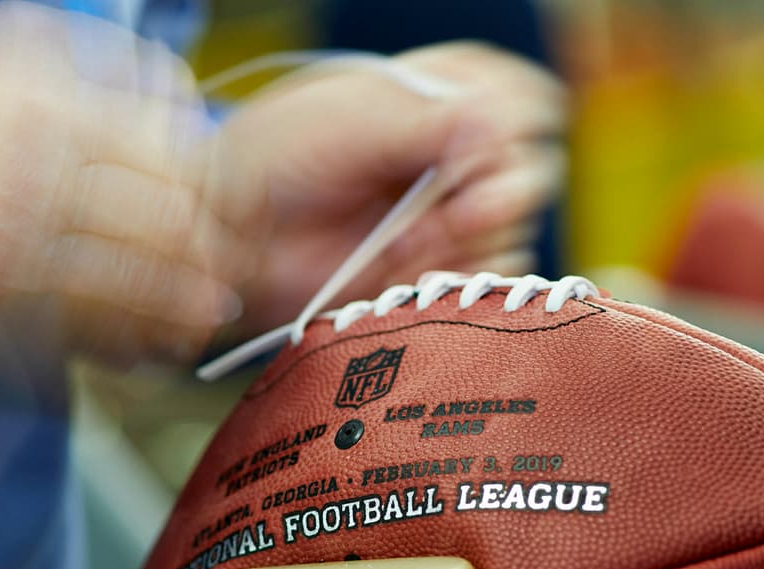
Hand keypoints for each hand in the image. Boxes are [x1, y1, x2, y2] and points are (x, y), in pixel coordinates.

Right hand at [0, 1, 243, 362]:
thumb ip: (70, 79)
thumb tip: (162, 95)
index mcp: (36, 91)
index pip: (163, 141)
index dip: (208, 184)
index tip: (222, 206)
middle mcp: (33, 154)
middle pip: (165, 209)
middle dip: (209, 247)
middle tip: (227, 268)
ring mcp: (12, 224)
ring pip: (135, 272)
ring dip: (183, 301)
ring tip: (206, 314)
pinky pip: (82, 322)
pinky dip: (128, 340)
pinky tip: (152, 348)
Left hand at [213, 41, 566, 330]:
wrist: (232, 235)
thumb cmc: (274, 158)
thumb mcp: (353, 119)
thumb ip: (430, 124)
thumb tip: (498, 133)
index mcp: (442, 95)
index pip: (520, 99)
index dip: (510, 125)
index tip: (478, 145)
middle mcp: (456, 152)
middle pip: (531, 168)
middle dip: (500, 192)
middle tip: (460, 209)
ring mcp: (448, 212)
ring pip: (515, 229)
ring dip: (469, 241)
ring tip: (407, 244)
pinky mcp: (436, 267)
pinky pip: (488, 278)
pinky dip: (459, 277)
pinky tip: (413, 271)